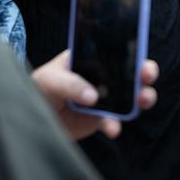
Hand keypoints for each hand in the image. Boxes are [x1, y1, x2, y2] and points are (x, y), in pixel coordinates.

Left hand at [32, 50, 158, 139]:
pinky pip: (114, 121)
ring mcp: (104, 98)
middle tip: (146, 75)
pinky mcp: (100, 118)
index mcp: (92, 58)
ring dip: (142, 97)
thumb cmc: (39, 87)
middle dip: (145, 71)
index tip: (140, 56)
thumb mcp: (50, 79)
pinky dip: (116, 125)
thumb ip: (70, 84)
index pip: (116, 50)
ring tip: (143, 100)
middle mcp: (103, 76)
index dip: (133, 50)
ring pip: (131, 96)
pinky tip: (112, 128)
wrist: (32, 117)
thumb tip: (94, 97)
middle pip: (132, 71)